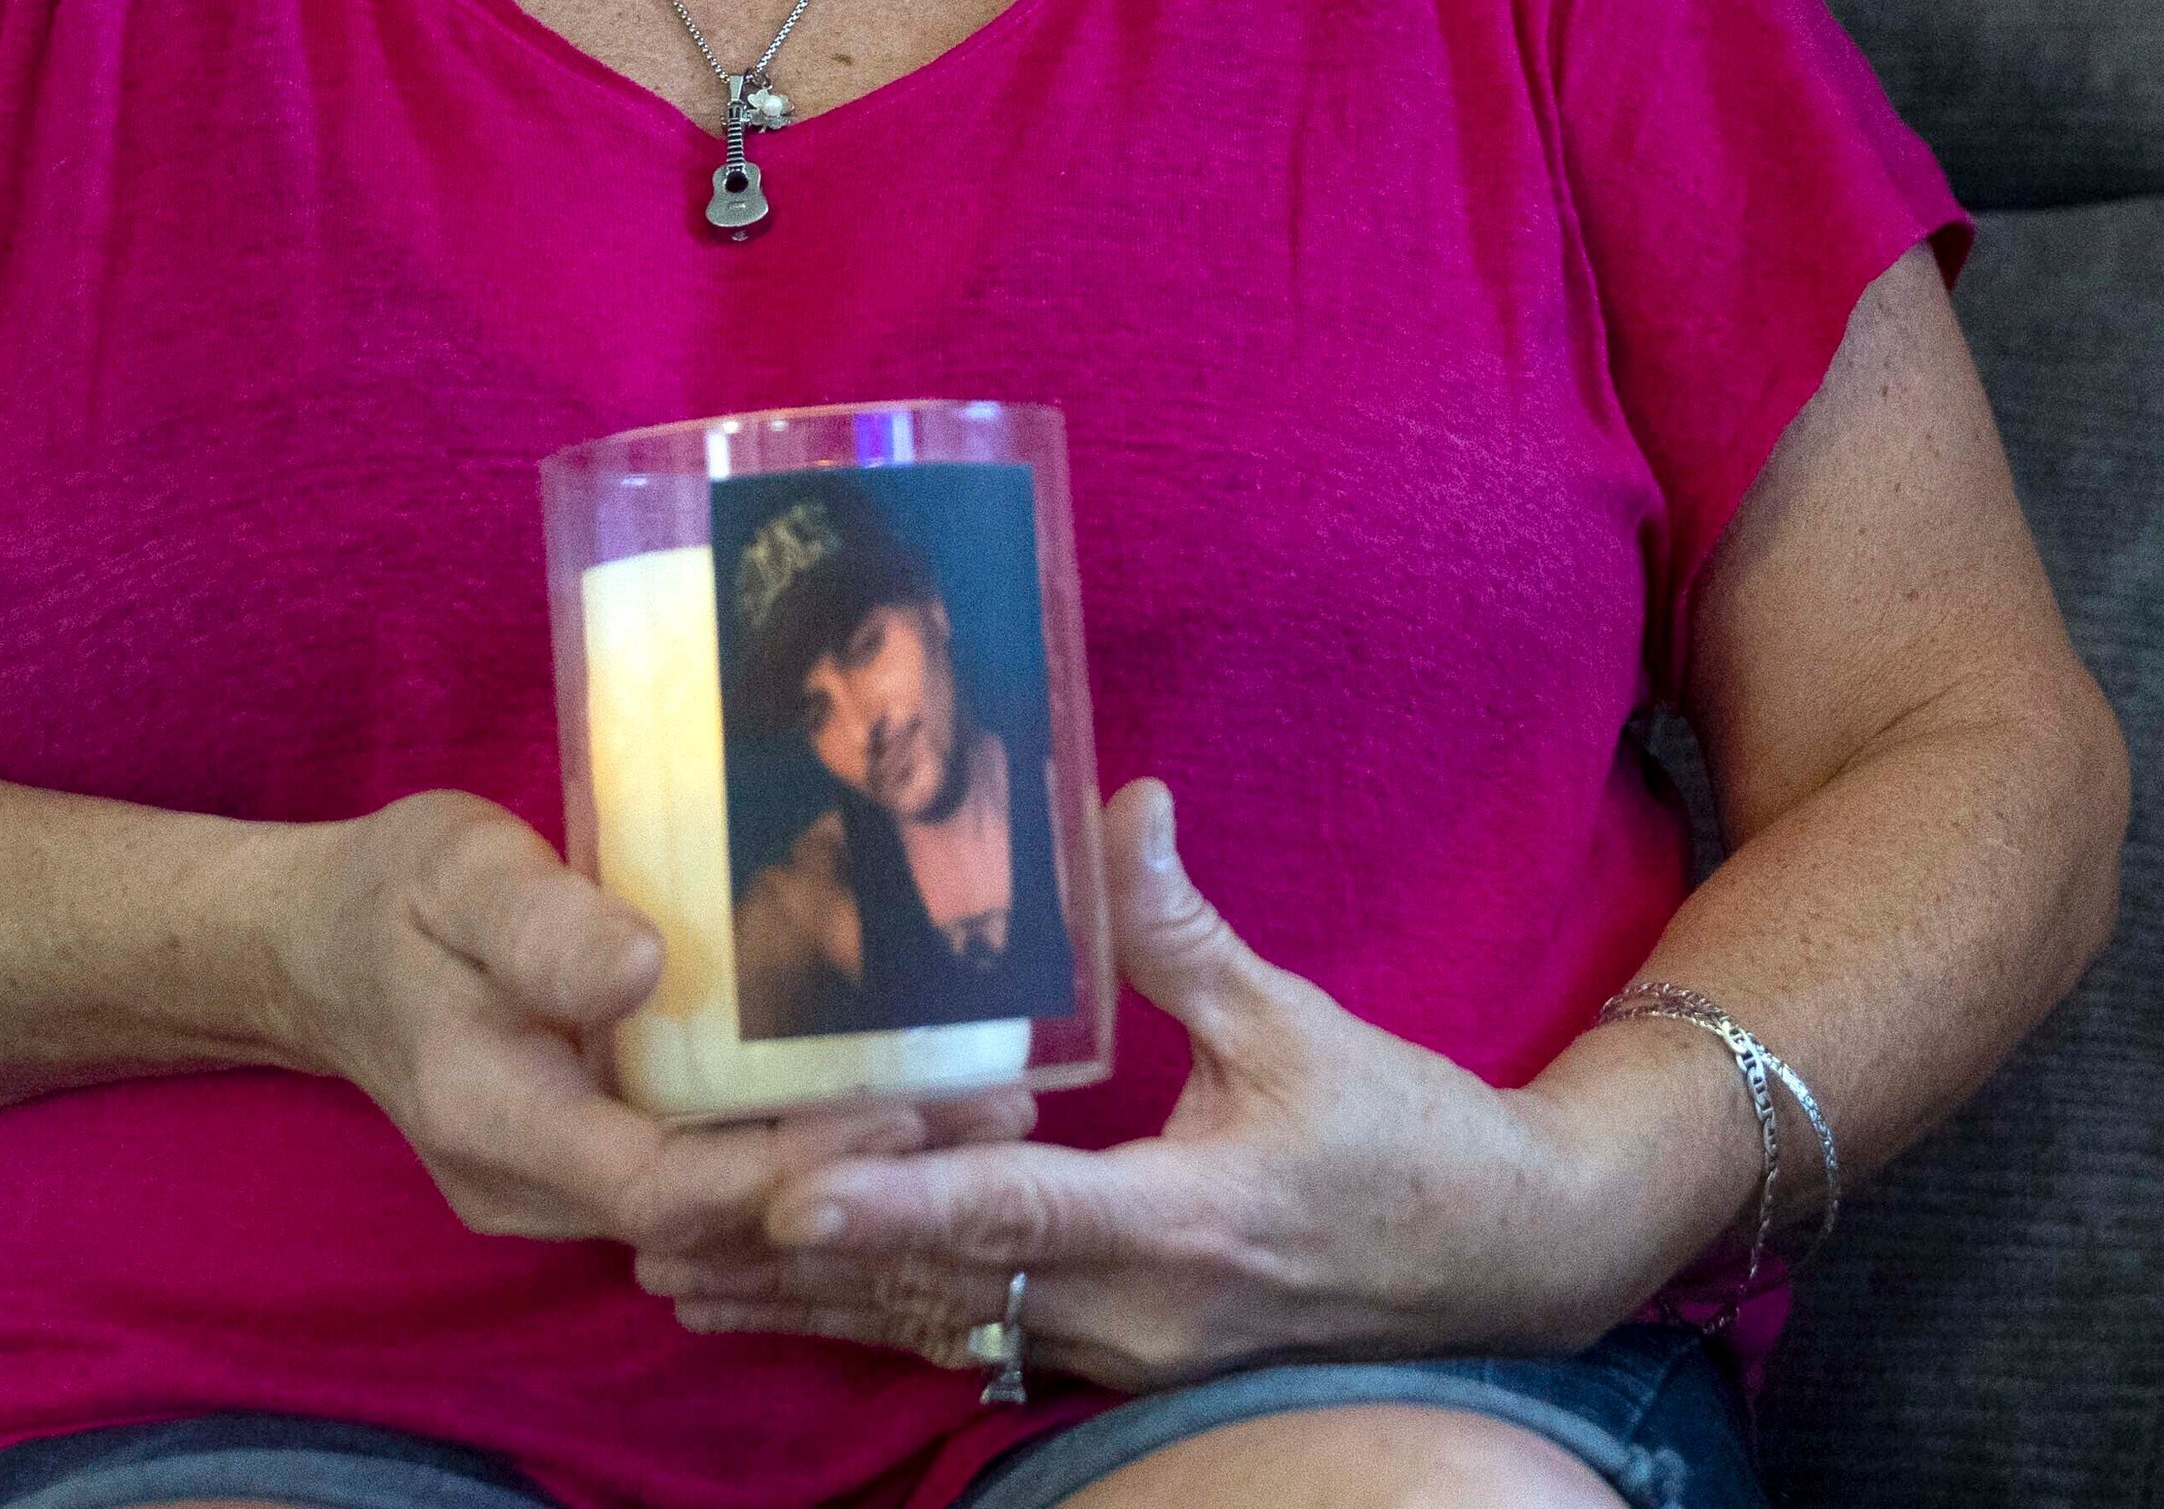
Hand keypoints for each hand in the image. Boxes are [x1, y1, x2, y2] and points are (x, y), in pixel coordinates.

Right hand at [271, 790, 1030, 1254]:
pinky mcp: (592, 1161)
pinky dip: (801, 1151)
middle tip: (1000, 1115)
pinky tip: (900, 1104)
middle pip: (717, 1214)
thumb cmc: (392, 894)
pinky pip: (706, 1178)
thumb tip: (641, 967)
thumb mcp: (453, 873)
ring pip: (722, 1208)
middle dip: (859, 1172)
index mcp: (498, 1118)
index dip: (788, 1165)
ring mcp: (563, 1185)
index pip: (664, 1187)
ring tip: (988, 1111)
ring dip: (849, 1168)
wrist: (317, 951)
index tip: (901, 1115)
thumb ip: (540, 923)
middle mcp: (534, 1183)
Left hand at [636, 782, 1669, 1387]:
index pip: (1011, 1211)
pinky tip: (806, 1303)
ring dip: (814, 1308)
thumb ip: (1185, 932)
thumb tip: (1121, 805)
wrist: (1508, 1257)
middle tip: (655, 1230)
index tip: (780, 1196)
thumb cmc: (1408, 1134)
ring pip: (944, 1327)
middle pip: (938, 1289)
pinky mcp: (1127, 1358)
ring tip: (682, 1280)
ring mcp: (1129, 1347)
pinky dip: (887, 1319)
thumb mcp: (1298, 1023)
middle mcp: (1138, 1303)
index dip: (892, 1204)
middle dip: (794, 1268)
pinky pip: (986, 1341)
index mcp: (1184, 1217)